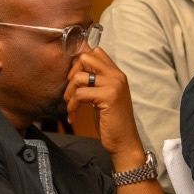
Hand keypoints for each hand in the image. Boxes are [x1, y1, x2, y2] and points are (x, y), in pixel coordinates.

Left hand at [64, 48, 142, 165]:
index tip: (75, 81)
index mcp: (117, 74)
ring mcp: (114, 85)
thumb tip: (75, 72)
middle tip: (70, 92)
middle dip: (72, 74)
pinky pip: (80, 94)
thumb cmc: (112, 122)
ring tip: (71, 107)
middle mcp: (117, 76)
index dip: (80, 63)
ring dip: (69, 93)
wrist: (124, 142)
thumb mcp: (105, 97)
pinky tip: (73, 117)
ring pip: (79, 77)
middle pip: (85, 58)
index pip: (95, 52)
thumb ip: (97, 82)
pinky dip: (72, 106)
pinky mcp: (108, 97)